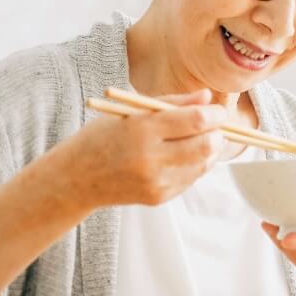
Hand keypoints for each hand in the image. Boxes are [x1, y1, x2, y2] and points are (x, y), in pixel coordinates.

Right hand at [67, 89, 228, 207]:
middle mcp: (150, 158)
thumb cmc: (105, 136)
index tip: (219, 111)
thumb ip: (173, 103)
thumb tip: (208, 98)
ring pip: (203, 163)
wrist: (77, 178)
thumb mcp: (133, 111)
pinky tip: (183, 156)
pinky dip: (195, 165)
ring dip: (209, 150)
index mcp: (142, 129)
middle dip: (218, 133)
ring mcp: (156, 181)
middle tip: (215, 126)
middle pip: (206, 145)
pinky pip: (191, 178)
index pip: (195, 121)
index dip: (215, 115)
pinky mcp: (160, 197)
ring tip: (199, 139)